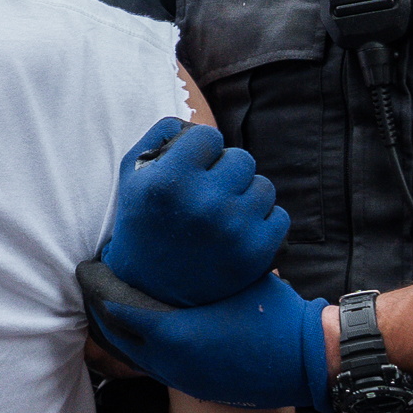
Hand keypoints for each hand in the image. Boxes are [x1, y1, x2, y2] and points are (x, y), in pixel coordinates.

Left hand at [84, 263, 330, 411]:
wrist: (305, 358)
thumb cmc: (272, 312)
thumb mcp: (231, 281)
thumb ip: (195, 272)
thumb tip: (170, 246)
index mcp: (174, 333)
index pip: (117, 309)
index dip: (99, 287)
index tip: (90, 269)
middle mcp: (170, 362)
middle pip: (116, 337)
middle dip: (101, 312)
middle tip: (92, 288)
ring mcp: (182, 379)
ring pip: (133, 356)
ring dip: (121, 332)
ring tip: (112, 307)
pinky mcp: (197, 388)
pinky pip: (156, 367)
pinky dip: (144, 347)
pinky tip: (146, 330)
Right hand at [102, 119, 289, 306]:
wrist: (152, 293)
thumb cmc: (143, 225)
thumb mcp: (133, 176)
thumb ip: (161, 136)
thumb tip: (196, 119)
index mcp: (169, 181)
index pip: (209, 136)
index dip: (201, 153)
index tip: (192, 172)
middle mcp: (202, 202)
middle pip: (241, 158)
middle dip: (226, 173)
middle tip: (207, 197)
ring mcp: (233, 228)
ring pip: (263, 186)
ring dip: (246, 198)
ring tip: (222, 218)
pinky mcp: (256, 251)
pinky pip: (279, 216)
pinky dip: (262, 224)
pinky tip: (236, 236)